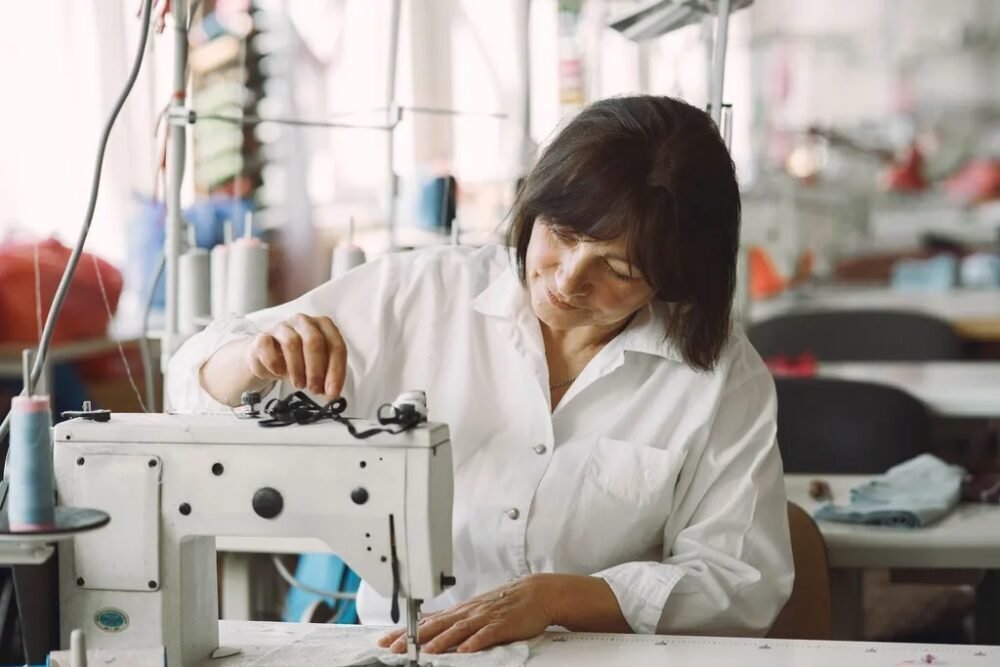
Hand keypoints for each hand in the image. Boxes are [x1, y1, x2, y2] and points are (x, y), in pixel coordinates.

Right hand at [244, 313, 345, 397]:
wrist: (267, 358)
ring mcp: (282, 327)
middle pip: (314, 342)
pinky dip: (274, 363)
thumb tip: (333, 394)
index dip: (336, 371)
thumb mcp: (317, 367)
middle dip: (316, 370)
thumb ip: (327, 377)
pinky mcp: (262, 337)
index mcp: (324, 326)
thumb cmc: (298, 360)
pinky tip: (279, 373)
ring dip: (297, 369)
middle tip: (315, 389)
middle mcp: (304, 322)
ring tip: (299, 384)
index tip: (333, 392)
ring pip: (292, 343)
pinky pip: (267, 346)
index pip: (336, 346)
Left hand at [377, 575, 556, 654]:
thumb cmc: (506, 603)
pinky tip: (465, 650)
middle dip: (413, 637)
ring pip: (458, 629)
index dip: (405, 631)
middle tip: (394, 648)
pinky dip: (475, 642)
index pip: (427, 621)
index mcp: (460, 610)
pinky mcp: (503, 624)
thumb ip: (455, 620)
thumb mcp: (476, 610)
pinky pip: (487, 633)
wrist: (537, 592)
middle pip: (436, 625)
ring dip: (441, 640)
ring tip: (426, 651)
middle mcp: (469, 612)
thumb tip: (431, 631)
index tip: (385, 641)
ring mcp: (485, 617)